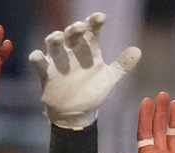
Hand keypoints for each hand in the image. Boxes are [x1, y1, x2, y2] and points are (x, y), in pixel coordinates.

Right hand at [29, 13, 140, 129]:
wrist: (76, 113)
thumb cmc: (92, 92)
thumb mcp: (109, 80)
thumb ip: (122, 66)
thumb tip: (138, 50)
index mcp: (89, 49)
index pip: (92, 31)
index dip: (95, 22)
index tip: (101, 17)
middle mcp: (72, 50)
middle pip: (72, 34)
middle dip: (75, 28)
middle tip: (80, 27)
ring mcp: (58, 60)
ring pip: (54, 44)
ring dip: (55, 38)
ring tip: (58, 36)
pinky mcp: (46, 73)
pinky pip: (39, 63)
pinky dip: (37, 58)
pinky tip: (38, 56)